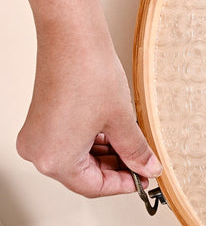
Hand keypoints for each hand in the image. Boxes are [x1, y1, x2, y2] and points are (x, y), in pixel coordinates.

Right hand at [15, 24, 161, 197]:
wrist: (72, 38)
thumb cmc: (89, 74)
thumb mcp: (122, 120)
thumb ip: (136, 150)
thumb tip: (148, 168)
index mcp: (54, 159)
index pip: (93, 186)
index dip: (123, 184)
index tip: (145, 179)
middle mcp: (38, 152)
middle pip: (83, 174)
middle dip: (116, 168)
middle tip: (142, 162)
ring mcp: (37, 136)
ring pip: (78, 158)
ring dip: (107, 154)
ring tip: (133, 144)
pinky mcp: (41, 122)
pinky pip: (69, 142)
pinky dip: (93, 141)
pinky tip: (115, 133)